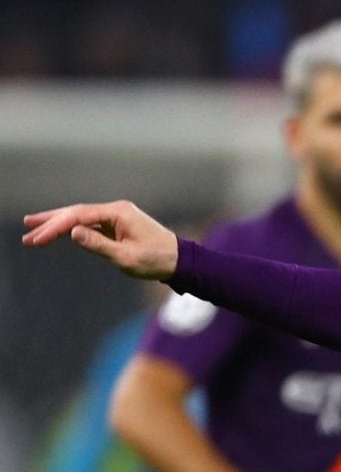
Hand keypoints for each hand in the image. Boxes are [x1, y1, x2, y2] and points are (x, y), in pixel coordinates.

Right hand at [21, 201, 180, 279]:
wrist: (182, 261)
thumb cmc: (158, 261)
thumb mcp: (126, 257)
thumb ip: (98, 245)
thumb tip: (72, 233)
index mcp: (118, 213)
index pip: (78, 216)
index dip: (55, 227)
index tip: (37, 238)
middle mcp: (116, 210)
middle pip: (76, 212)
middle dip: (50, 221)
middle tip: (27, 226)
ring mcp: (118, 217)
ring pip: (82, 218)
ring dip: (60, 223)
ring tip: (35, 228)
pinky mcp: (120, 226)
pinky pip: (92, 225)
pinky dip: (75, 229)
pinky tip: (61, 233)